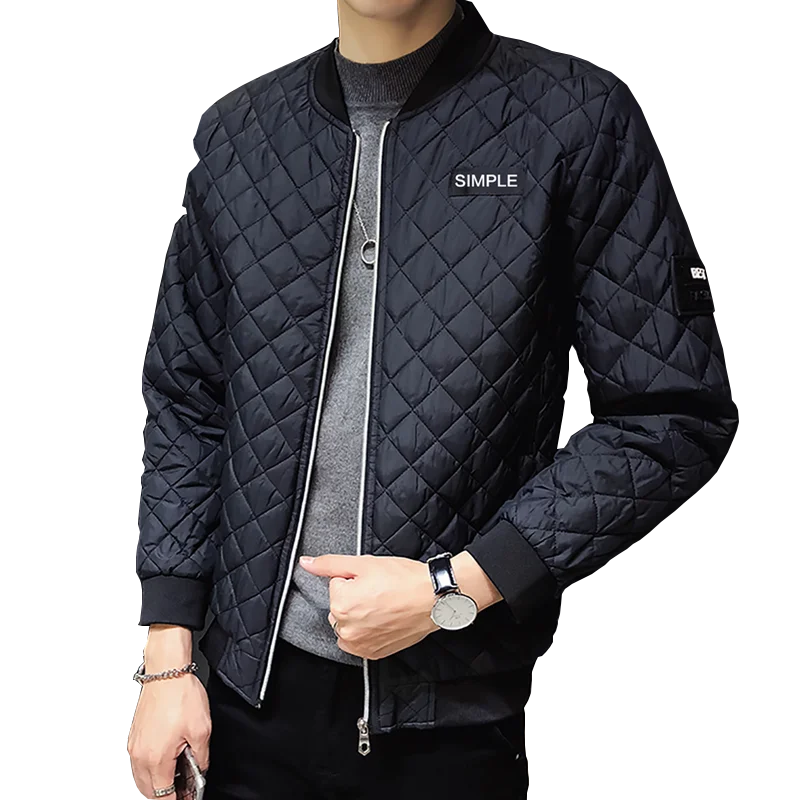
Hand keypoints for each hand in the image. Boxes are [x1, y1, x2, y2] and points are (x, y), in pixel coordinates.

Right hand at [129, 628, 210, 799]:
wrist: (167, 672)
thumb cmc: (181, 694)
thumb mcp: (202, 729)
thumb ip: (201, 757)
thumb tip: (199, 771)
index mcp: (157, 759)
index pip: (164, 796)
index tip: (189, 798)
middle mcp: (141, 756)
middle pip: (151, 792)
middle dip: (167, 795)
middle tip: (185, 791)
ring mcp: (136, 747)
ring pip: (143, 780)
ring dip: (159, 784)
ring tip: (179, 778)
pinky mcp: (135, 738)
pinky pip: (140, 765)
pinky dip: (153, 770)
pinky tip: (167, 763)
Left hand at [299, 553, 438, 659]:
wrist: (434, 598)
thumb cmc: (403, 579)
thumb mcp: (364, 563)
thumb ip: (330, 564)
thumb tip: (305, 563)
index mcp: (340, 604)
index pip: (336, 586)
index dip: (354, 579)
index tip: (373, 580)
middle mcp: (347, 629)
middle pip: (339, 607)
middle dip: (354, 598)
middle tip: (379, 591)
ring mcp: (361, 644)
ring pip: (347, 625)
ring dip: (358, 617)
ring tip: (383, 606)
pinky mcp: (374, 653)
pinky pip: (359, 641)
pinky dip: (366, 632)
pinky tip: (383, 620)